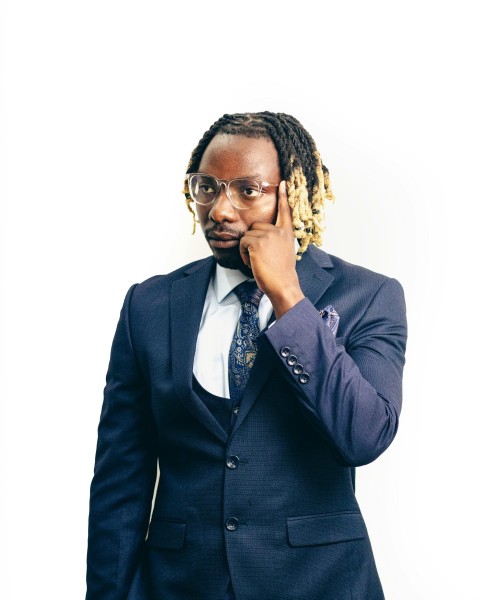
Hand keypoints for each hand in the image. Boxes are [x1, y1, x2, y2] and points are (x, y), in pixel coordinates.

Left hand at [239, 181, 304, 317]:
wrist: (283, 285)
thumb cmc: (281, 273)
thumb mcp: (283, 252)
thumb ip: (276, 240)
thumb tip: (258, 236)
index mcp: (287, 232)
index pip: (285, 211)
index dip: (284, 196)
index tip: (283, 183)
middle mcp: (279, 231)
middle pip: (255, 225)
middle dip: (252, 240)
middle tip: (259, 257)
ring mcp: (268, 235)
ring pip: (247, 235)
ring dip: (246, 249)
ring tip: (257, 262)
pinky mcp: (257, 242)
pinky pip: (242, 242)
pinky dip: (242, 254)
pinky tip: (252, 263)